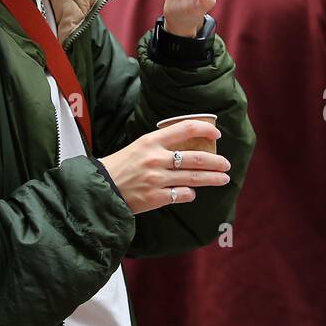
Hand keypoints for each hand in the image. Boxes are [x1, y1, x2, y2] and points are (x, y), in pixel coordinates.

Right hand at [98, 119, 230, 214]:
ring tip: (224, 178)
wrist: (99, 188)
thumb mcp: (139, 146)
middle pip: (196, 157)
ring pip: (194, 178)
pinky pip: (182, 195)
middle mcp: (155, 158)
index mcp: (151, 141)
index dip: (205, 129)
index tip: (217, 134)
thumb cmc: (120, 166)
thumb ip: (161, 144)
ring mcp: (156, 179)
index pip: (185, 128)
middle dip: (216, 161)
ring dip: (213, 178)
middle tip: (226, 164)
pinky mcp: (155, 197)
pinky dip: (189, 194)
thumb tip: (189, 144)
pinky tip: (191, 193)